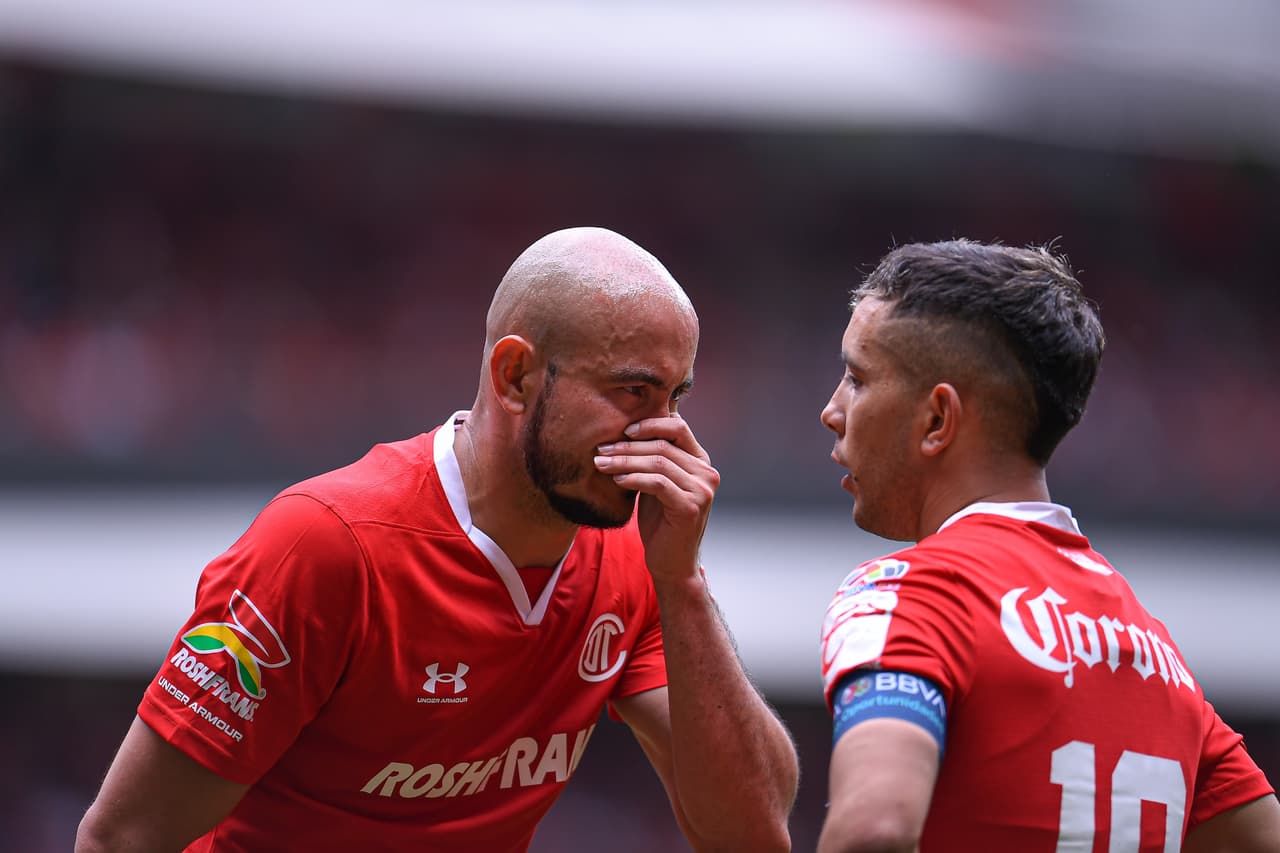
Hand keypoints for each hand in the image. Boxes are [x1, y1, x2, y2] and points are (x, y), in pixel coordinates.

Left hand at [593, 415, 718, 584]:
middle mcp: (706, 472)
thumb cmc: (661, 523)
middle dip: (627, 445)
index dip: (650, 423)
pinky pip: (657, 483)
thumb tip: (624, 432)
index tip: (622, 430)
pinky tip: (617, 480)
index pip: (678, 427)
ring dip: (624, 461)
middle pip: (663, 444)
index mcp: (700, 462)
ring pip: (658, 462)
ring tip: (601, 464)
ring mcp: (701, 490)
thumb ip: (653, 460)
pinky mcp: (690, 506)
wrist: (671, 564)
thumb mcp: (658, 484)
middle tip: (600, 450)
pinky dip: (634, 478)